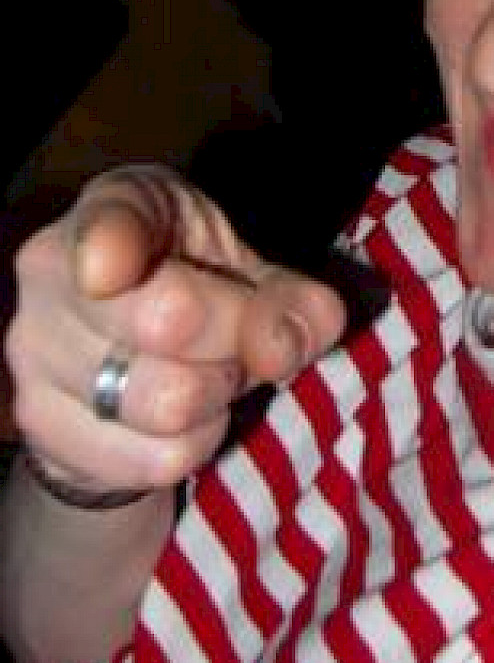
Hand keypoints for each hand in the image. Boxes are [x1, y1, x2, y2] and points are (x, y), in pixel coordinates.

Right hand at [4, 167, 345, 496]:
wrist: (127, 369)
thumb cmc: (198, 292)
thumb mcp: (253, 275)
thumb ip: (291, 299)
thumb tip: (289, 342)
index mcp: (118, 205)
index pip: (108, 218)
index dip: (111, 246)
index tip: (111, 271)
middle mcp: (53, 269)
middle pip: (166, 319)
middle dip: (234, 339)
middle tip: (239, 338)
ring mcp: (33, 350)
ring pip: (166, 402)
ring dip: (218, 398)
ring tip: (212, 375)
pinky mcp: (40, 425)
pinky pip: (157, 457)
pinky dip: (196, 445)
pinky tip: (184, 418)